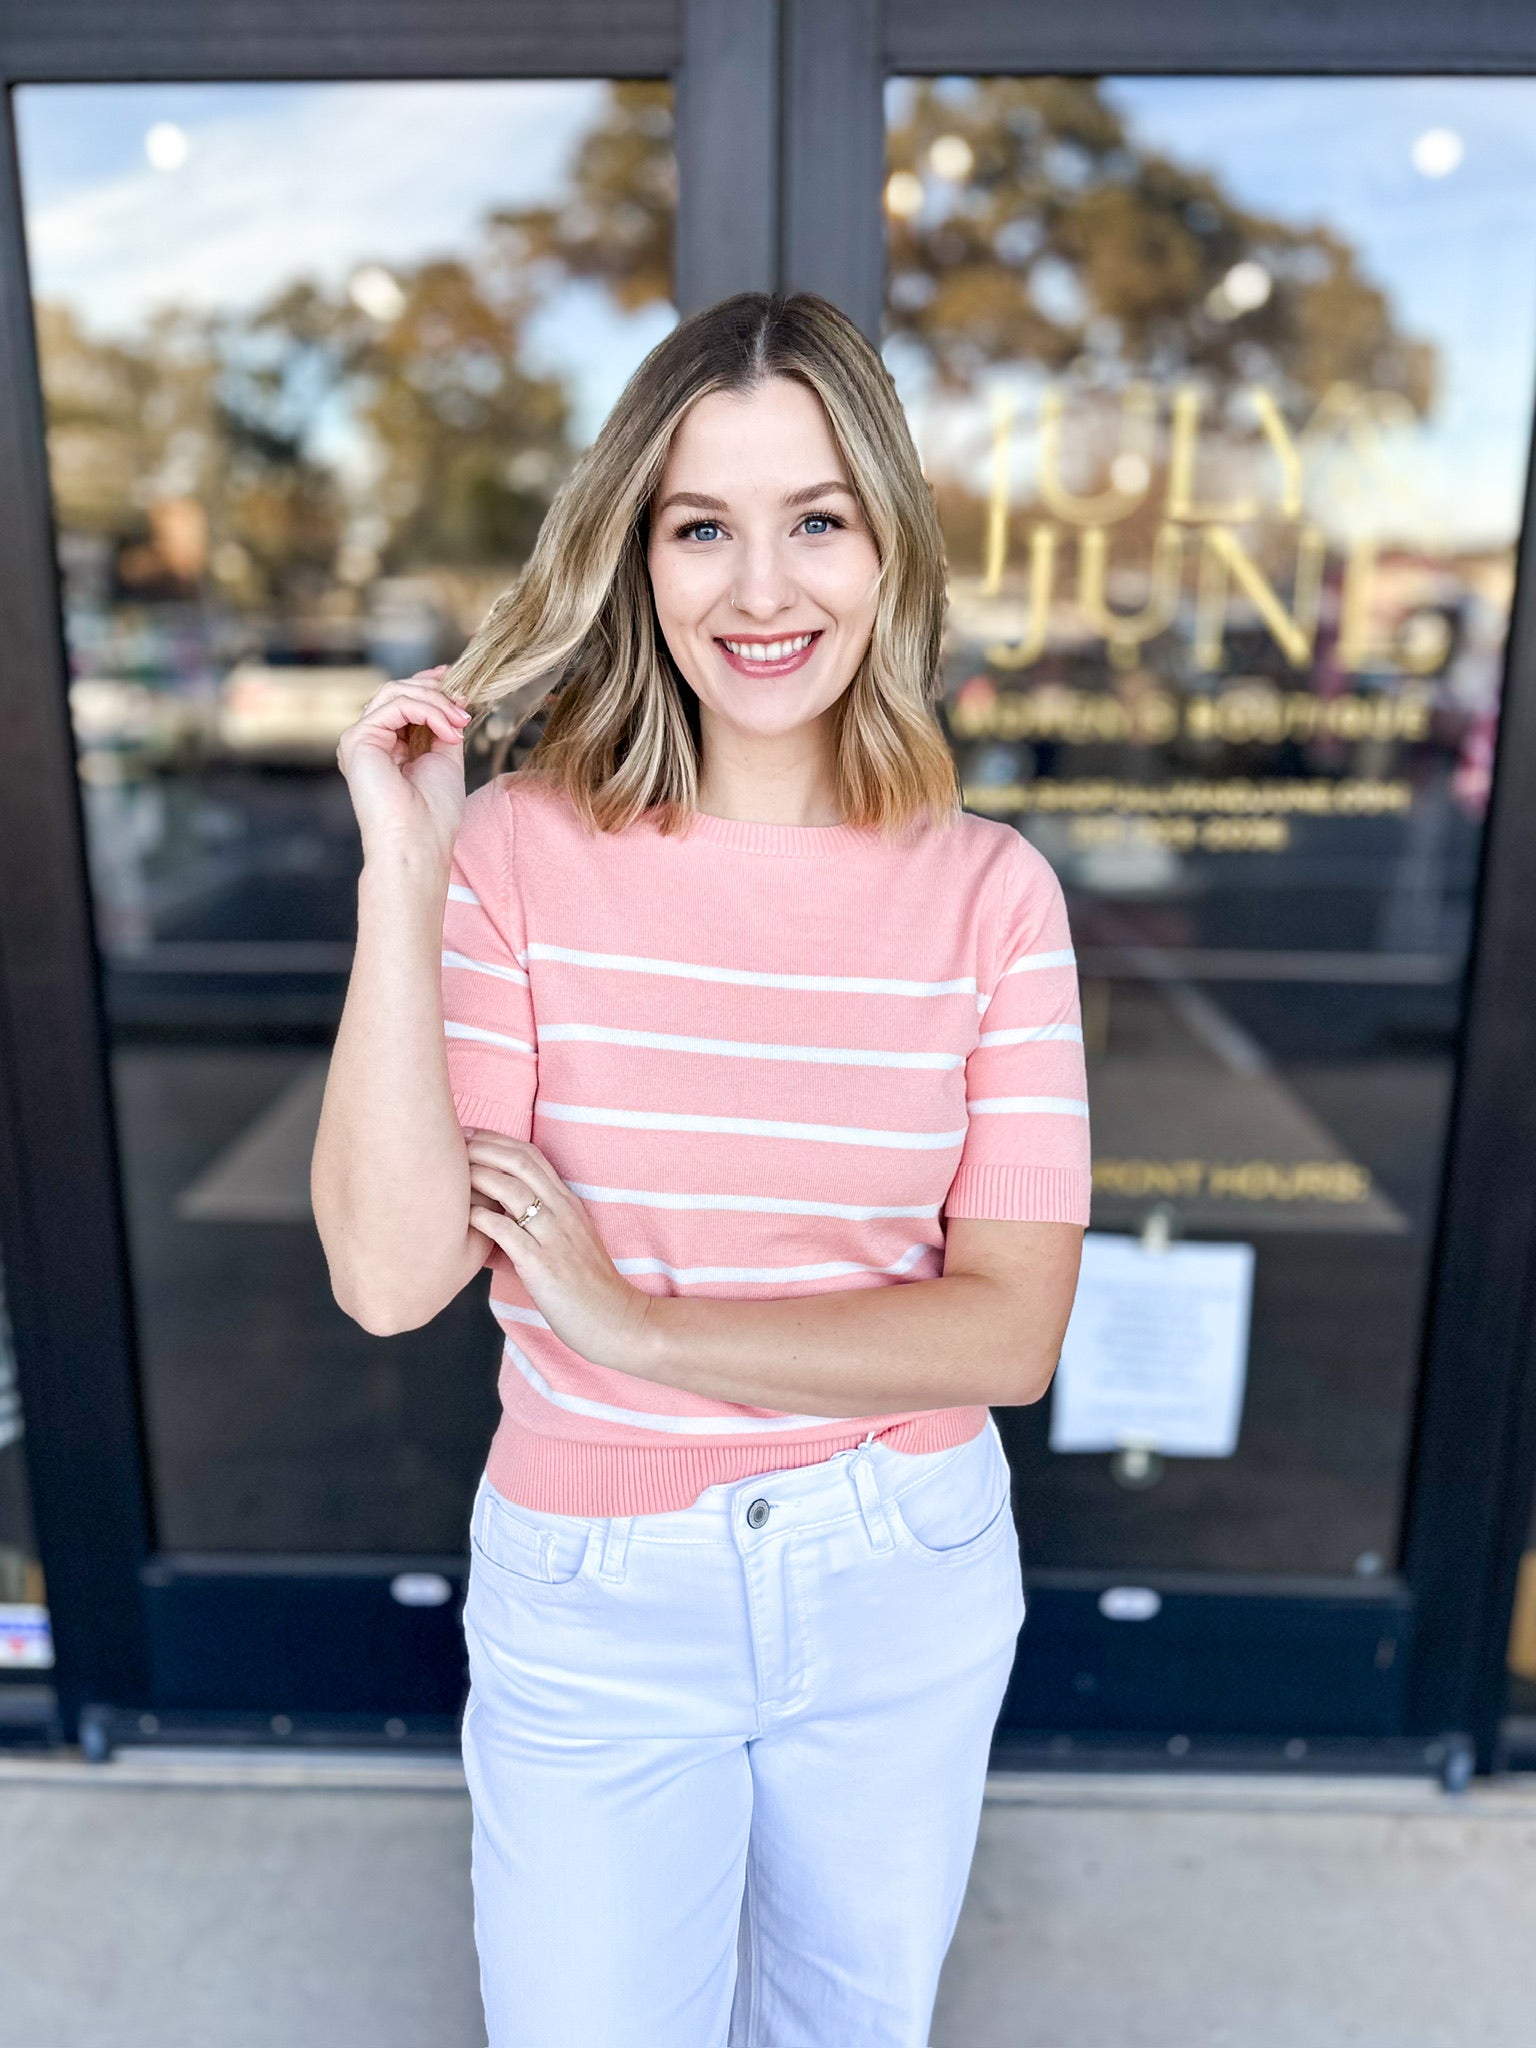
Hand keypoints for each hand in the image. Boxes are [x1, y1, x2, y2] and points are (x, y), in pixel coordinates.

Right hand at [335, 666, 473, 868]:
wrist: (418, 842)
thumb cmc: (433, 813)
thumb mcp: (445, 758)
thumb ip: (442, 727)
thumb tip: (453, 698)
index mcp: (386, 747)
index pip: (403, 702)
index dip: (430, 687)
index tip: (459, 684)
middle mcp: (369, 741)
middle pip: (397, 692)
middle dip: (435, 692)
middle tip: (464, 705)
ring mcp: (360, 739)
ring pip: (395, 693)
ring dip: (435, 702)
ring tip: (459, 721)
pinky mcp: (357, 739)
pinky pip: (396, 705)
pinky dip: (428, 711)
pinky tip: (447, 730)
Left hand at [464, 1132, 658, 1374]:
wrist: (614, 1320)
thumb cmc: (586, 1287)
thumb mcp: (567, 1244)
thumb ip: (536, 1228)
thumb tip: (492, 1224)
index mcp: (569, 1204)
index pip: (533, 1157)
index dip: (499, 1142)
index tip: (472, 1136)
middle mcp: (563, 1213)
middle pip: (521, 1164)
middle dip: (485, 1148)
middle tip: (455, 1144)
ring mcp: (554, 1237)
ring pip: (513, 1190)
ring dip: (479, 1176)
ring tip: (453, 1174)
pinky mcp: (543, 1264)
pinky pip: (507, 1232)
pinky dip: (482, 1218)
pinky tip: (464, 1215)